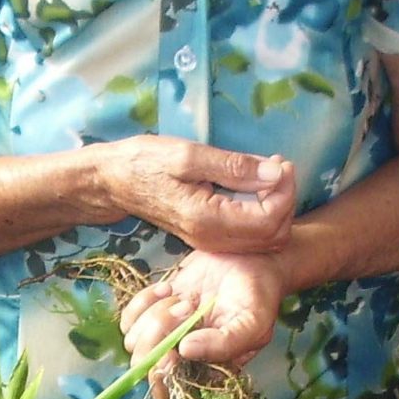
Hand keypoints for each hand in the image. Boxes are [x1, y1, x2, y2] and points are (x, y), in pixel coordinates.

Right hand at [95, 138, 296, 253]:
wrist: (113, 183)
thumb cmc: (144, 163)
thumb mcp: (188, 156)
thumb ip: (234, 167)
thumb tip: (275, 173)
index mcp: (208, 220)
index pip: (269, 218)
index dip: (285, 191)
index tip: (281, 162)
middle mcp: (213, 239)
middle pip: (274, 234)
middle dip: (285, 200)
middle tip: (278, 167)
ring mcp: (212, 243)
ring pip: (265, 239)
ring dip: (276, 207)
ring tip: (269, 173)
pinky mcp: (210, 238)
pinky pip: (250, 236)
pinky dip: (263, 214)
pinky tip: (256, 186)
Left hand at [120, 250, 288, 383]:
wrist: (253, 259)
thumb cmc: (259, 296)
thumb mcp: (253, 323)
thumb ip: (225, 344)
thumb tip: (186, 351)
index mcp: (208, 369)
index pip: (173, 388)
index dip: (166, 371)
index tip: (175, 349)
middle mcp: (183, 357)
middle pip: (148, 364)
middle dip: (161, 335)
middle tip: (188, 307)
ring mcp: (166, 333)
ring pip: (136, 339)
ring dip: (157, 314)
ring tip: (186, 299)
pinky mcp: (155, 309)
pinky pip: (130, 317)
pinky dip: (144, 300)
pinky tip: (169, 288)